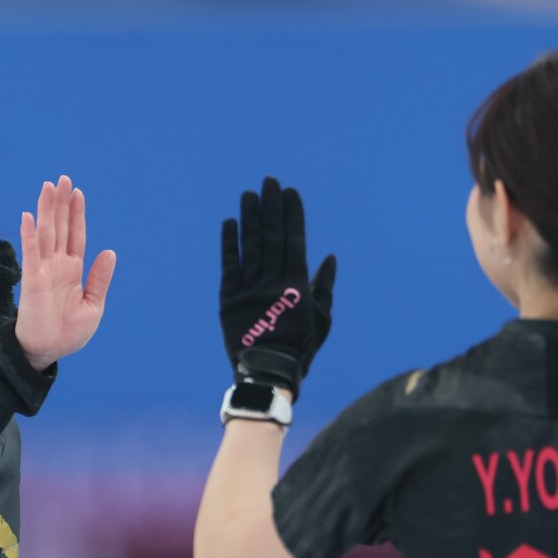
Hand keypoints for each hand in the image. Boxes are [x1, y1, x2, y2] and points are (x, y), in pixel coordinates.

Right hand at [15, 175, 116, 370]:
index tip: (77, 193)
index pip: (75, 235)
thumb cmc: (68, 332)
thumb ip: (99, 278)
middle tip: (63, 179)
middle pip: (59, 227)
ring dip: (46, 210)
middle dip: (61, 203)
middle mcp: (57, 266)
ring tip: (48, 187)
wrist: (48, 351)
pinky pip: (30, 254)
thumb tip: (110, 251)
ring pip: (45, 234)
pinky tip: (29, 217)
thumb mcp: (93, 305)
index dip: (76, 214)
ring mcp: (44, 271)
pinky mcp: (32, 281)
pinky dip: (29, 236)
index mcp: (73, 270)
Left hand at [219, 177, 334, 399]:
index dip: (292, 215)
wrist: (268, 374)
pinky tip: (230, 223)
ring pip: (250, 247)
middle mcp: (272, 283)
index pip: (294, 241)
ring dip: (250, 218)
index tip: (291, 193)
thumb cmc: (300, 348)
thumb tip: (329, 258)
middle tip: (269, 182)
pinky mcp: (228, 301)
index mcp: (296, 286)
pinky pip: (228, 267)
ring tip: (250, 194)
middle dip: (272, 207)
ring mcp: (249, 290)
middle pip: (272, 237)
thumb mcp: (322, 319)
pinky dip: (229, 245)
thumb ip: (324, 286)